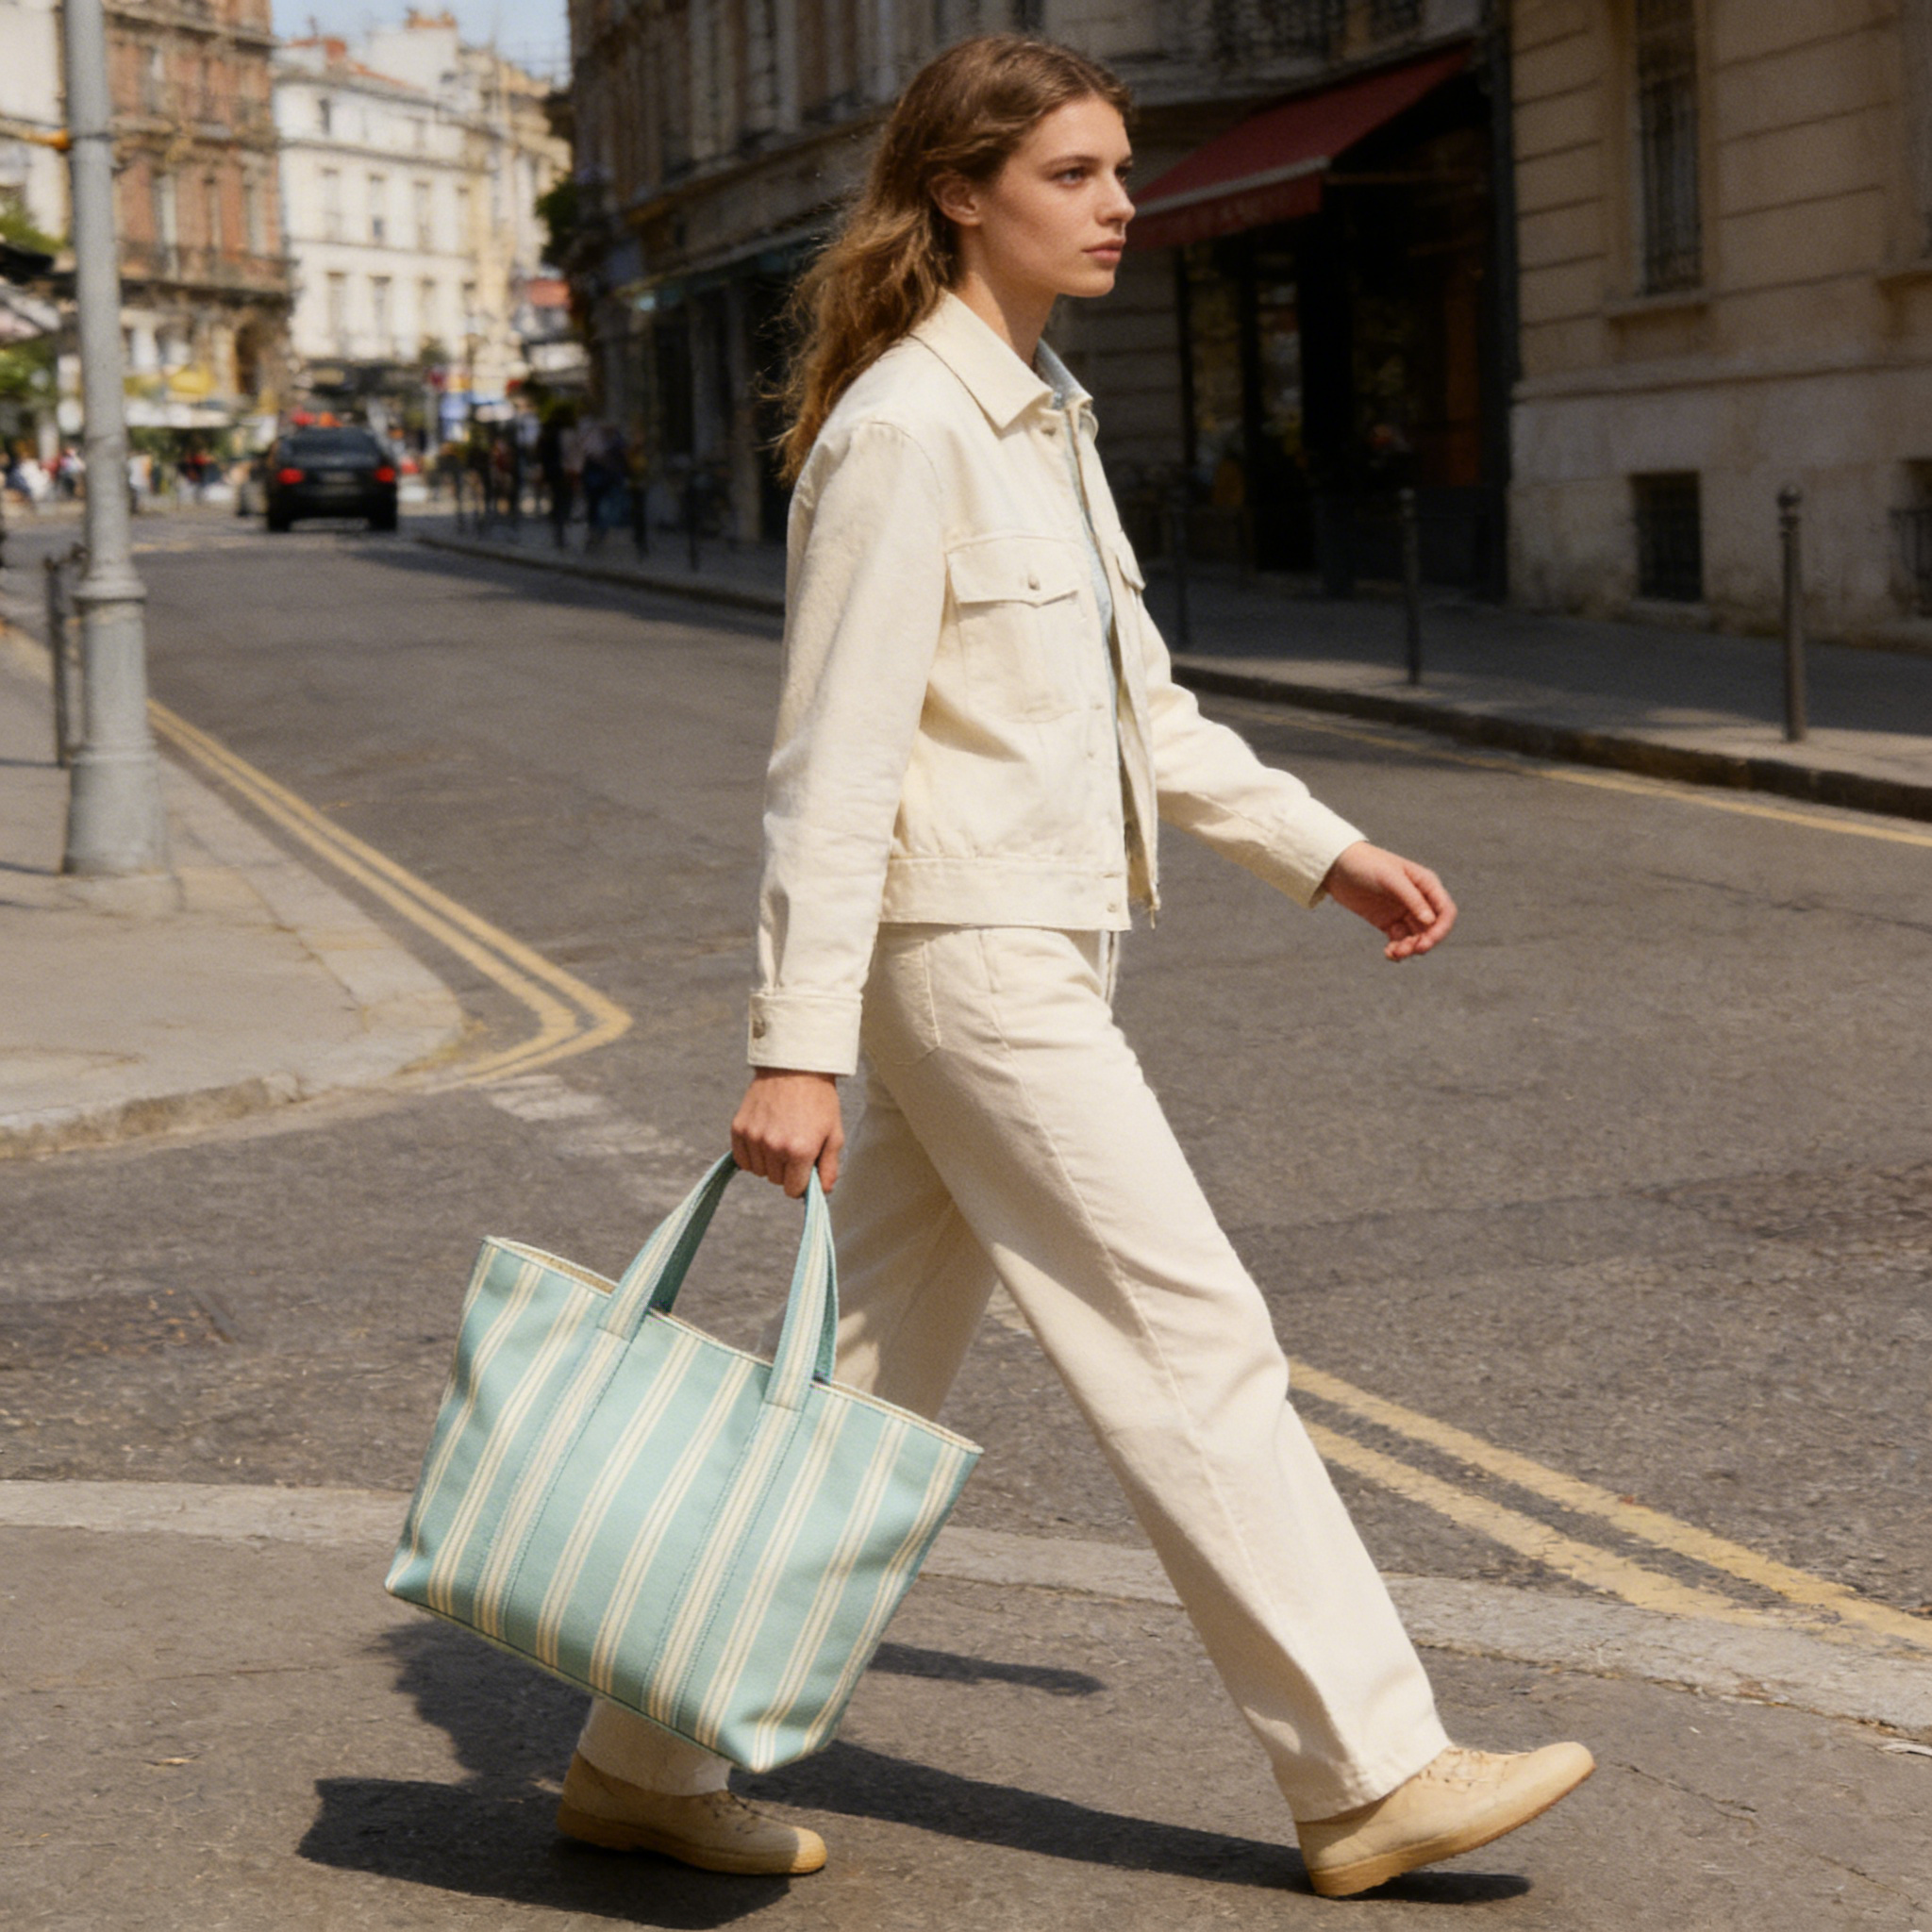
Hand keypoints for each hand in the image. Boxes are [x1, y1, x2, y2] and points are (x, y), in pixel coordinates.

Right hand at [731, 1069, 843, 1196]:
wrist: (795, 1067)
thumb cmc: (818, 1100)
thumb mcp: (834, 1133)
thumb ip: (830, 1167)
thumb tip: (823, 1193)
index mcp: (800, 1151)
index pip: (793, 1190)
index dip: (801, 1181)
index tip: (805, 1168)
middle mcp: (774, 1147)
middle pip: (776, 1181)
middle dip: (787, 1169)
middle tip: (795, 1144)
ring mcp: (754, 1137)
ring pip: (759, 1171)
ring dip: (769, 1162)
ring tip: (781, 1136)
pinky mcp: (739, 1128)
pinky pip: (742, 1160)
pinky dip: (752, 1155)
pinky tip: (765, 1138)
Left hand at [1321, 841, 1456, 960]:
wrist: (1336, 864)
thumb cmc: (1366, 863)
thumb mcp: (1390, 878)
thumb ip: (1412, 898)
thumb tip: (1431, 921)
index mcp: (1426, 884)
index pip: (1445, 911)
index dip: (1441, 929)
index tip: (1426, 943)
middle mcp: (1419, 900)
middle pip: (1433, 928)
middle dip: (1424, 942)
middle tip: (1409, 950)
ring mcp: (1403, 912)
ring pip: (1416, 937)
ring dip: (1409, 949)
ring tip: (1394, 953)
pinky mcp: (1387, 922)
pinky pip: (1399, 940)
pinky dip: (1397, 950)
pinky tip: (1388, 953)